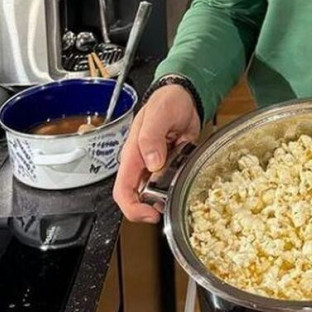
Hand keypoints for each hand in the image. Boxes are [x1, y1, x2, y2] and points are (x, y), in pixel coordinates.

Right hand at [112, 83, 200, 222]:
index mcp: (133, 154)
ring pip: (157, 192)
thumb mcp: (159, 115)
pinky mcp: (172, 164)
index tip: (150, 214)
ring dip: (168, 197)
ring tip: (181, 191)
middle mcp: (143, 164)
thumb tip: (152, 162)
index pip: (123, 190)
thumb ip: (151, 138)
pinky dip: (180, 185)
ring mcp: (158, 166)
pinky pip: (173, 181)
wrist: (185, 96)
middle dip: (153, 206)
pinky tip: (188, 179)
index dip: (132, 208)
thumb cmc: (166, 101)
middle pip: (139, 197)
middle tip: (171, 205)